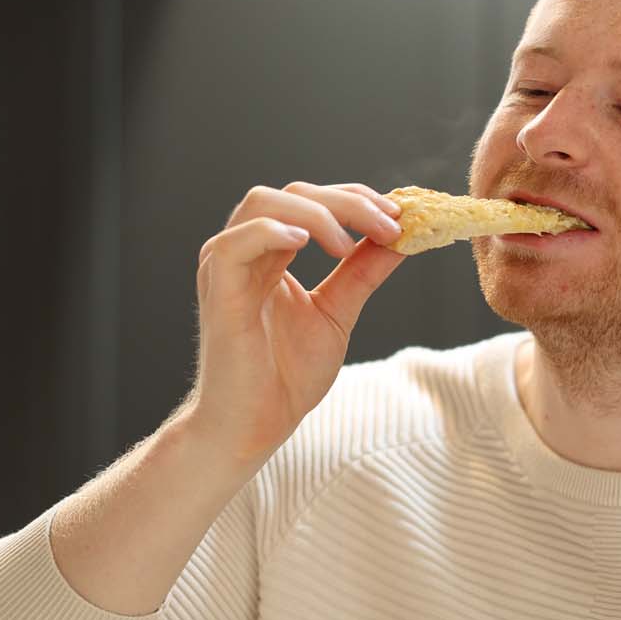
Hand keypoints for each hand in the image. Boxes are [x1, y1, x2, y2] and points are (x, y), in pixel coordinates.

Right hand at [179, 181, 406, 461]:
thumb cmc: (285, 376)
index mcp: (271, 253)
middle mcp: (246, 251)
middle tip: (389, 224)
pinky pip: (235, 243)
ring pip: (265, 204)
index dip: (356, 200)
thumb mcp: (337, 313)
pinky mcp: (219, 292)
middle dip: (348, 202)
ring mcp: (227, 268)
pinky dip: (271, 232)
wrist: (255, 426)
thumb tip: (401, 238)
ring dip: (317, 212)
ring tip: (349, 244)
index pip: (312, 201)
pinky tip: (306, 243)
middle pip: (293, 194)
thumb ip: (362, 273)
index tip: (399, 216)